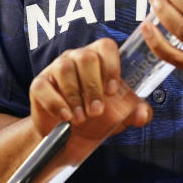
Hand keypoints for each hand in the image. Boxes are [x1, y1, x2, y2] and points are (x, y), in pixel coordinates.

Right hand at [29, 37, 151, 139]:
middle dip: (93, 86)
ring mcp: (56, 68)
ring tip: (81, 118)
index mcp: (99, 58)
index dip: (111, 66)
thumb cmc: (96, 117)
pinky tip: (66, 116)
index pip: (106, 46)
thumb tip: (143, 114)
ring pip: (65, 68)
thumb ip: (136, 113)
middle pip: (86, 57)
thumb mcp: (119, 116)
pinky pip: (44, 86)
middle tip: (97, 111)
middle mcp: (77, 57)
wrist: (67, 136)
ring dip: (75, 96)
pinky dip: (56, 103)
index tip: (112, 91)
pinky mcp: (39, 84)